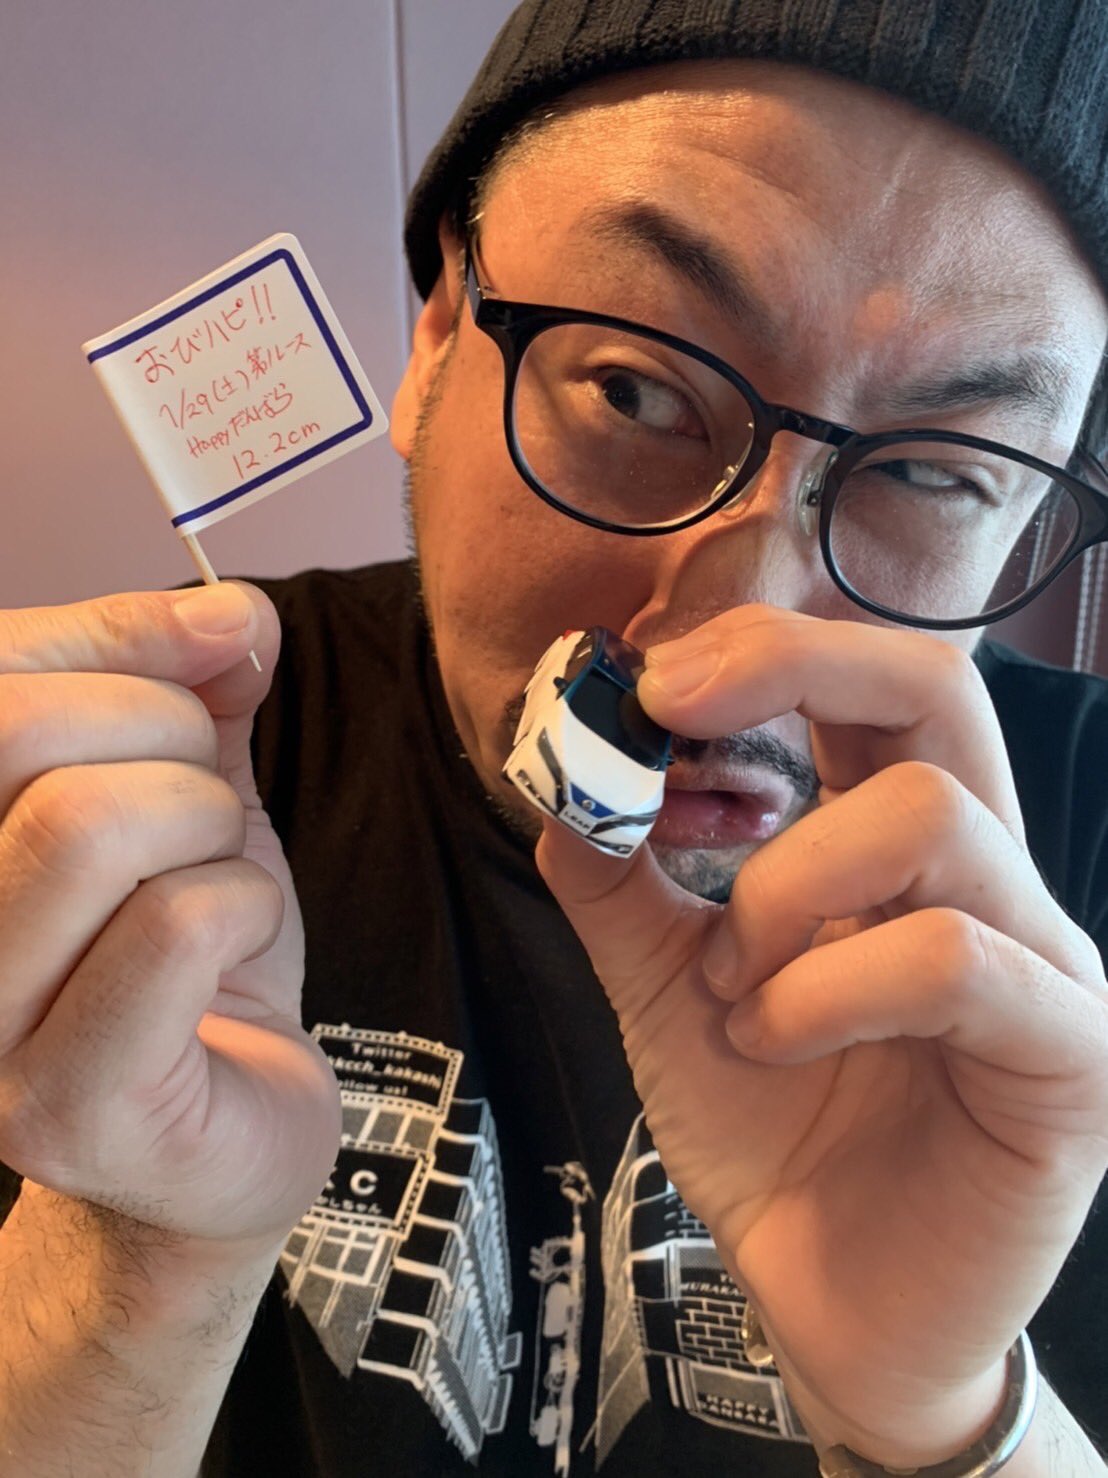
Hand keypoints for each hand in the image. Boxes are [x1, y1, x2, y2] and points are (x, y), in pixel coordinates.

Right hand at [0, 583, 339, 1252]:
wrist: (223, 1131)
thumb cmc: (189, 956)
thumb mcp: (185, 788)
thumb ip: (190, 687)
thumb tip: (235, 613)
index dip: (118, 632)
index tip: (222, 645)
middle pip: (20, 734)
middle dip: (170, 736)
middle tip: (210, 809)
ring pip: (90, 823)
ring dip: (210, 830)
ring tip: (219, 882)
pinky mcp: (64, 1107)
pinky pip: (174, 926)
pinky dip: (245, 905)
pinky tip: (237, 948)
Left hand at [537, 605, 1107, 1464]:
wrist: (839, 1310)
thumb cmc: (775, 1139)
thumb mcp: (671, 996)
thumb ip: (624, 893)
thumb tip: (563, 787)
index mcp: (901, 851)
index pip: (872, 686)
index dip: (767, 651)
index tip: (649, 684)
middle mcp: (990, 879)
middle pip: (939, 690)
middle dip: (795, 670)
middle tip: (678, 709)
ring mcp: (1042, 960)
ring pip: (931, 818)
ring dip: (784, 890)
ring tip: (733, 989)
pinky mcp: (1066, 1056)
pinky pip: (956, 957)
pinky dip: (829, 986)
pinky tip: (770, 1042)